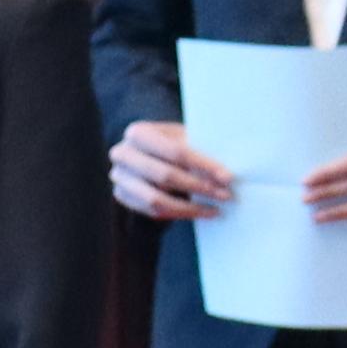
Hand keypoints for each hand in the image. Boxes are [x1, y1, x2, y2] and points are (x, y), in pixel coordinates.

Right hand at [110, 121, 235, 221]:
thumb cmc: (173, 144)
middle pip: (165, 176)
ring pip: (156, 199)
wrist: (149, 154)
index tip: (228, 177)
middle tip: (226, 195)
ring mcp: (119, 177)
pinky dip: (180, 214)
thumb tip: (227, 174)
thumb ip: (200, 150)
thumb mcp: (184, 138)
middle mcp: (122, 154)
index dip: (203, 165)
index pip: (175, 151)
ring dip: (190, 207)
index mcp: (138, 132)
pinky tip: (201, 212)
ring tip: (215, 208)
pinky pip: (153, 212)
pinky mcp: (122, 196)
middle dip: (199, 187)